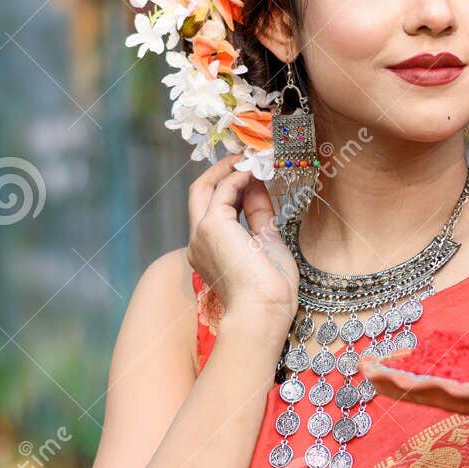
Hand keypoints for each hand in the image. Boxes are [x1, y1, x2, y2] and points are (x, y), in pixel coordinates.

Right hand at [187, 151, 298, 323]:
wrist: (264, 311)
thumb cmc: (270, 290)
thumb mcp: (266, 244)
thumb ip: (259, 215)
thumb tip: (258, 186)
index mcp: (210, 252)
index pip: (216, 210)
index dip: (235, 188)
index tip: (255, 174)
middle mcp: (198, 242)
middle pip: (199, 193)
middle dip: (221, 171)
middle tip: (247, 156)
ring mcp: (201, 233)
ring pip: (205, 188)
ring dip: (230, 169)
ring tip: (254, 156)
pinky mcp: (212, 225)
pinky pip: (223, 190)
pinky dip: (239, 177)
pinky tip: (256, 172)